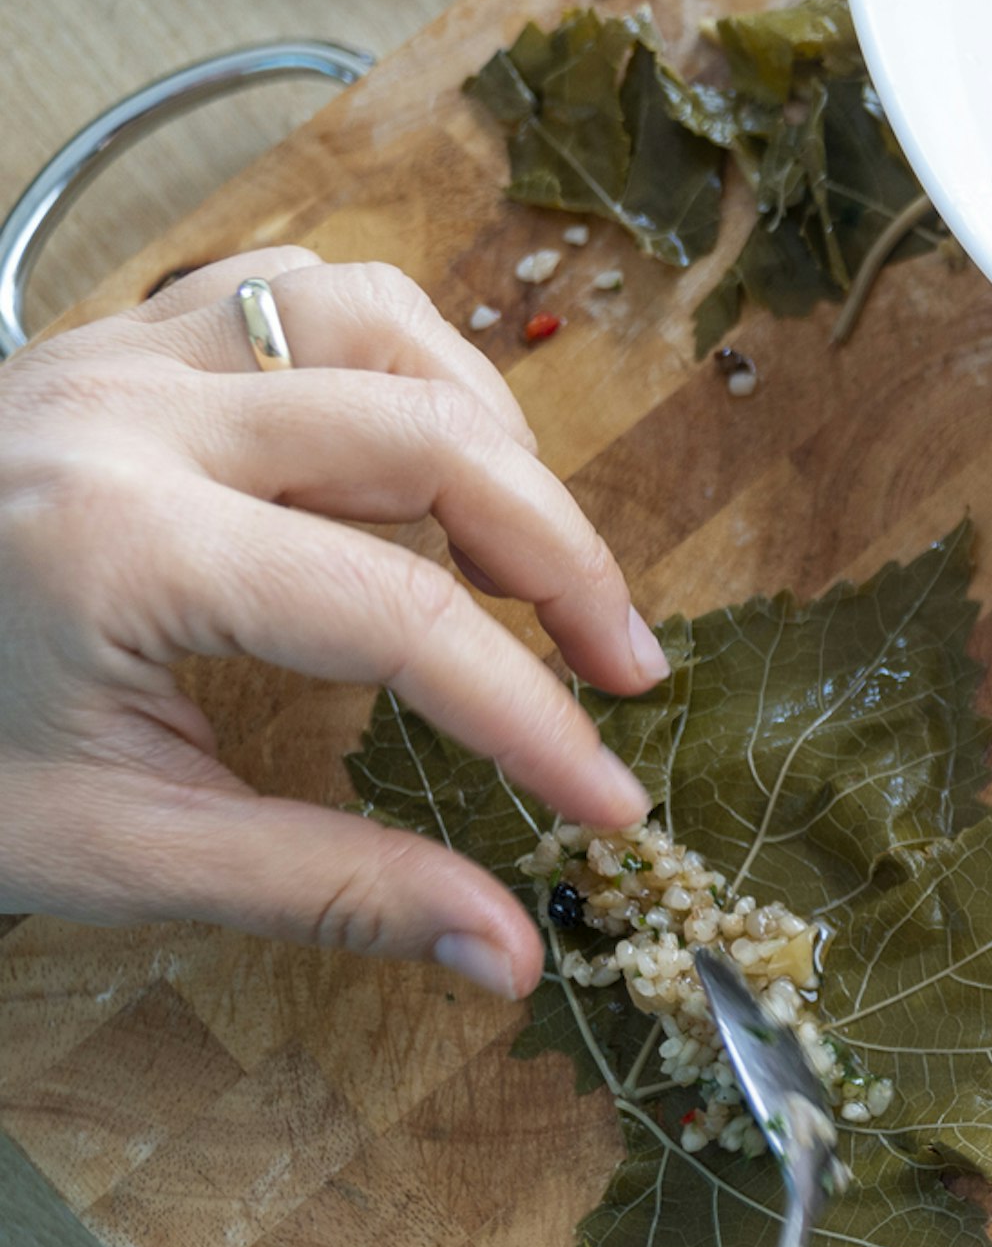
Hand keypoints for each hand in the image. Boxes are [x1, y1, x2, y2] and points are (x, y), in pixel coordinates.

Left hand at [0, 248, 665, 997]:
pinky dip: (398, 362)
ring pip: (383, 327)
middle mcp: (130, 416)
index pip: (403, 617)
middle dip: (564, 562)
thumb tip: (507, 952)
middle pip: (433, 440)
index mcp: (121, 548)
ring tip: (527, 555)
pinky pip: (301, 294)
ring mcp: (119, 353)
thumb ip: (326, 888)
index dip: (533, 719)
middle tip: (623, 670)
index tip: (608, 802)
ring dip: (492, 437)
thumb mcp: (113, 851)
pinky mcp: (117, 337)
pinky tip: (422, 457)